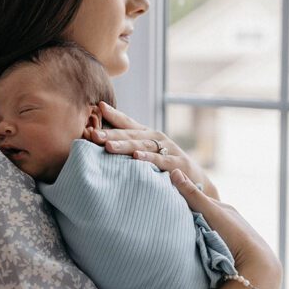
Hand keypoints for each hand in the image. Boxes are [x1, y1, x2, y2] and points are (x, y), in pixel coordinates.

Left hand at [83, 101, 219, 198]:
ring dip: (124, 145)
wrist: (196, 181)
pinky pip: (160, 160)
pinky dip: (148, 158)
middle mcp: (156, 138)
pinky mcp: (177, 164)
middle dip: (110, 134)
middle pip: (130, 135)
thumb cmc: (166, 166)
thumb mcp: (147, 153)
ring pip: (142, 146)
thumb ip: (128, 147)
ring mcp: (167, 149)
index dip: (113, 115)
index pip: (127, 123)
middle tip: (92, 134)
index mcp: (147, 135)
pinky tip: (137, 158)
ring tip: (108, 146)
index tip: (97, 107)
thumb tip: (100, 141)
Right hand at [169, 167, 281, 288]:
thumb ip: (193, 195)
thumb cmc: (234, 234)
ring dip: (195, 230)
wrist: (254, 262)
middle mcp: (228, 220)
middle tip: (169, 216)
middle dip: (188, 214)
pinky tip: (195, 247)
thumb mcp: (211, 212)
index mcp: (224, 208)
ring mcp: (229, 235)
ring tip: (180, 233)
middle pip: (203, 213)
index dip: (183, 197)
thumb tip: (174, 172)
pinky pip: (211, 242)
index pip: (199, 199)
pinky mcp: (229, 250)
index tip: (166, 197)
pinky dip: (202, 241)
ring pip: (207, 228)